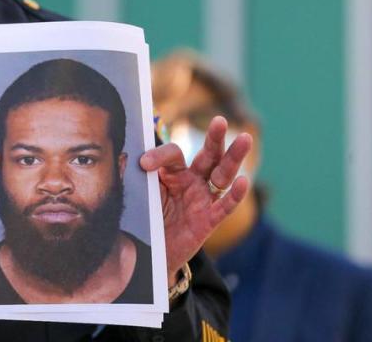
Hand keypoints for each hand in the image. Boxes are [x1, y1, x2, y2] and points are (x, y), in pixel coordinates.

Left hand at [140, 116, 251, 283]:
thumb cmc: (147, 217)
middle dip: (215, 138)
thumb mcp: (142, 193)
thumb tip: (126, 156)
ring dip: (234, 158)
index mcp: (174, 172)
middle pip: (208, 156)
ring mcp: (203, 200)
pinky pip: (224, 207)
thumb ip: (139, 176)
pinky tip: (244, 181)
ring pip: (223, 176)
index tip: (143, 164)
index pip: (174, 154)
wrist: (150, 251)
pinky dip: (235, 195)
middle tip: (219, 120)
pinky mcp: (208, 221)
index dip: (159, 156)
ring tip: (245, 138)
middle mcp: (193, 182)